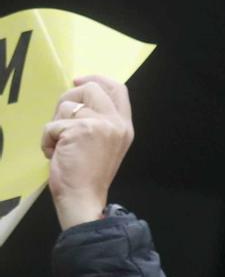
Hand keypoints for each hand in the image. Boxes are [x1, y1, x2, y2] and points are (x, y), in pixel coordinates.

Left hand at [42, 76, 133, 229]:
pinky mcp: (80, 130)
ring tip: (62, 145)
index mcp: (124, 126)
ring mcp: (100, 125)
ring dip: (56, 124)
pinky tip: (55, 153)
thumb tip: (77, 98)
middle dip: (69, 99)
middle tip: (62, 120)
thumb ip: (100, 120)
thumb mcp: (104, 143)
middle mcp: (116, 123)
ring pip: (67, 105)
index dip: (97, 79)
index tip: (78, 80)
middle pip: (90, 88)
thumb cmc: (90, 175)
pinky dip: (47, 139)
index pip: (118, 89)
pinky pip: (52, 124)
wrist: (84, 197)